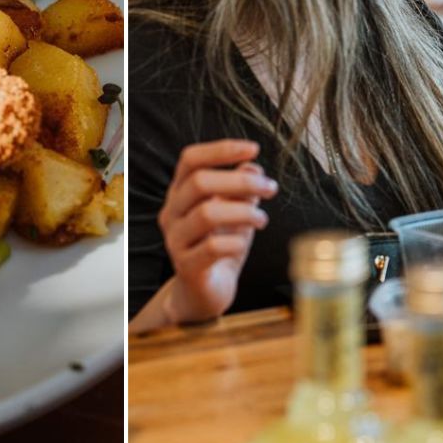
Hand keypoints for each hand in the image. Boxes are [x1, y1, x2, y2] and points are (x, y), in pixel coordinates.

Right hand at [155, 139, 277, 325]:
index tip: (253, 149)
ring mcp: (175, 240)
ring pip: (207, 214)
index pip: (191, 159)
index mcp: (179, 193)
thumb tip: (253, 165)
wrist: (202, 293)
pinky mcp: (187, 266)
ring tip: (262, 219)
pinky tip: (244, 243)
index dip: (221, 149)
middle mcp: (172, 213)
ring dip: (244, 212)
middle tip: (270, 188)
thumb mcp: (235, 213)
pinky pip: (213, 247)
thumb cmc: (218, 247)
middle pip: (199, 182)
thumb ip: (241, 189)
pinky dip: (236, 241)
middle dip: (241, 181)